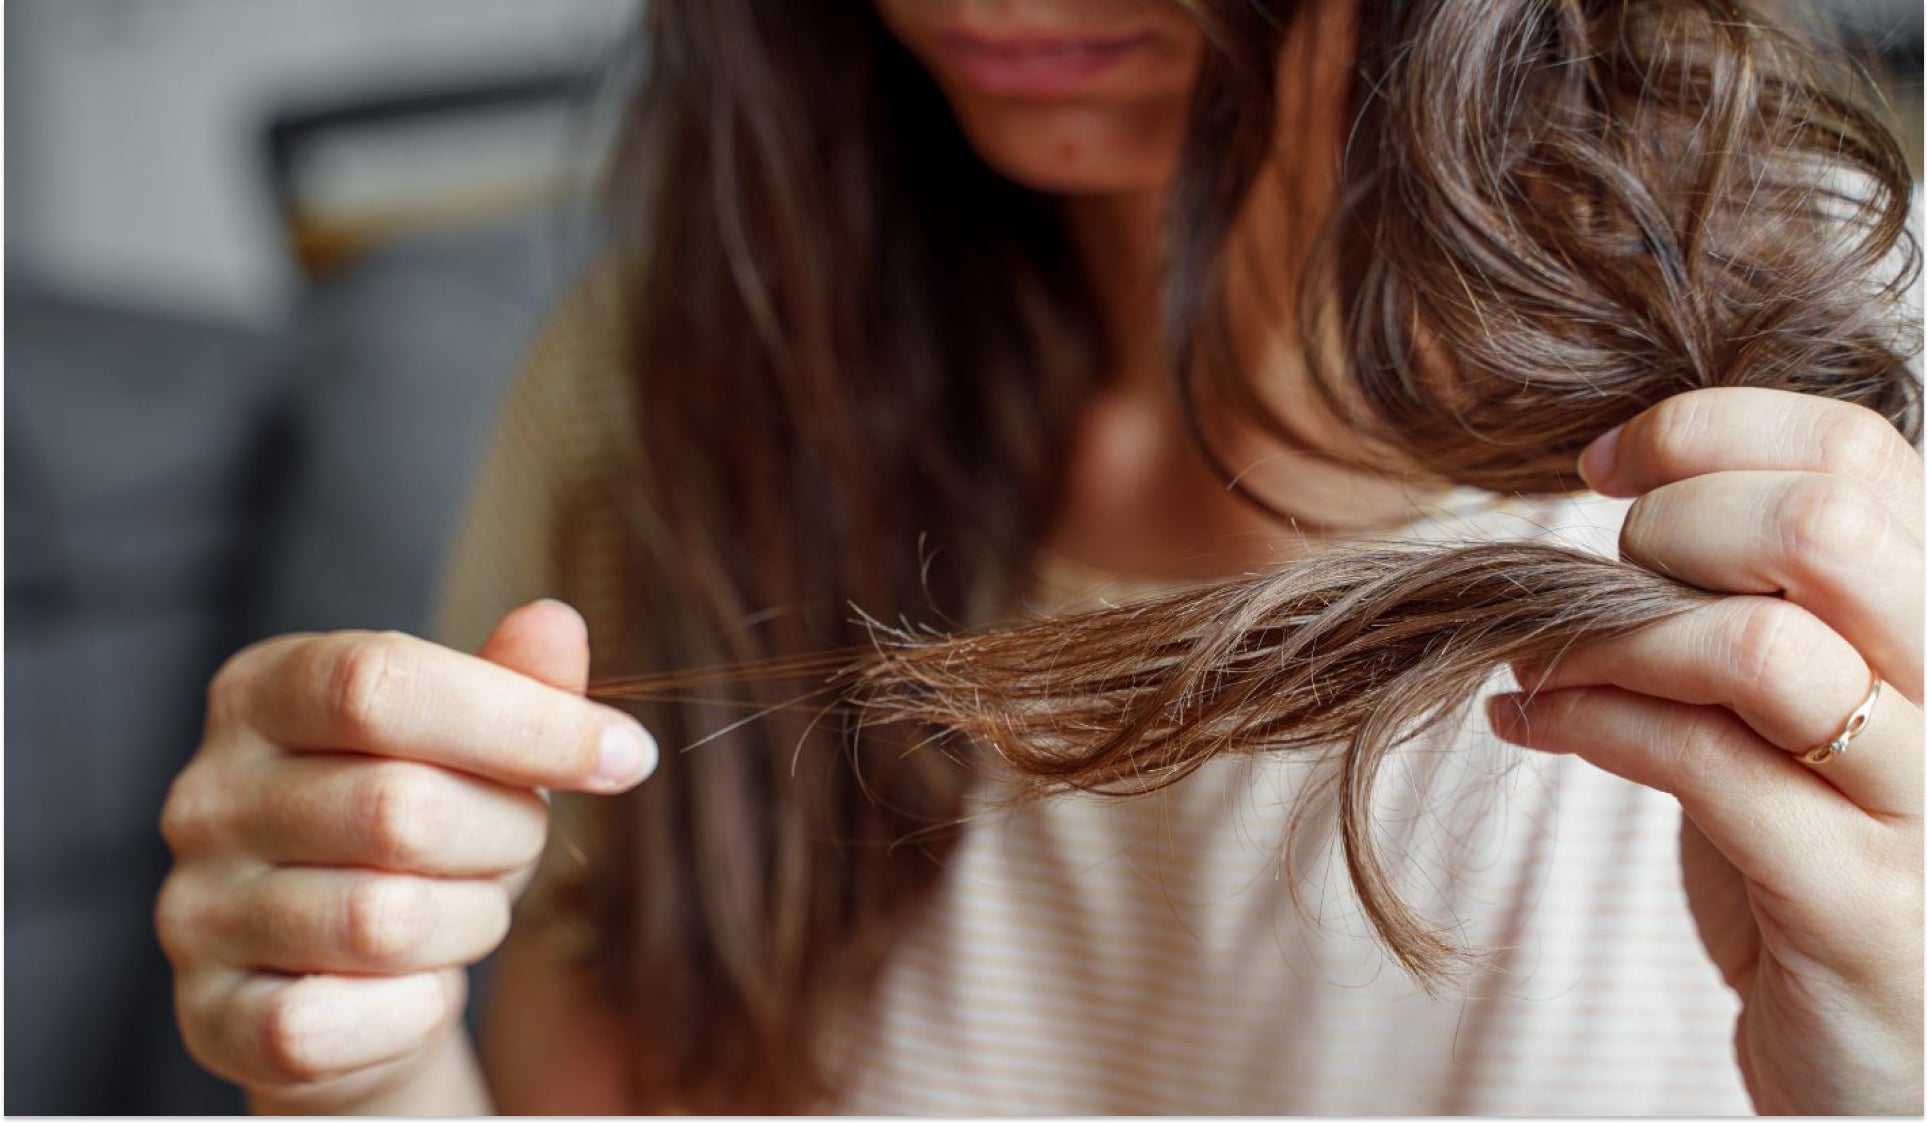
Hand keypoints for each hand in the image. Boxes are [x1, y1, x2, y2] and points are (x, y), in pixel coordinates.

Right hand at [156, 601, 656, 1110]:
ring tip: (464, 912)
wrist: (348, 985)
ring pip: (384, 922)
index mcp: (263, 692)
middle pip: (400, 808)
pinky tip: (416, 987)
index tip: (627, 756)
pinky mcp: (212, 1017)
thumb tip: (556, 624)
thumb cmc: (419, 839)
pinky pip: (339, 1019)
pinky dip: (415, 1009)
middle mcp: (208, 793)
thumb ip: (514, 684)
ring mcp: (197, 909)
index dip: (522, 721)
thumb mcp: (475, 749)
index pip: (383, 685)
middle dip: (507, 835)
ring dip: (470, 923)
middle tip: (517, 846)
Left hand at [1487, 387, 1922, 1114]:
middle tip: (1601, 577)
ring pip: (1759, 650)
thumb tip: (1620, 488)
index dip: (1706, 431)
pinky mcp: (1859, 900)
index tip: (1603, 466)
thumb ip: (1748, 591)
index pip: (1855, 448)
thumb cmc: (1821, 844)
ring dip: (1610, 637)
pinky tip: (1529, 723)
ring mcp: (1923, 796)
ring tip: (1540, 661)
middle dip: (1670, 527)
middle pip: (1825, 525)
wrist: (1886, 1049)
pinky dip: (1587, 725)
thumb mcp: (1795, 694)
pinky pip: (1703, 768)